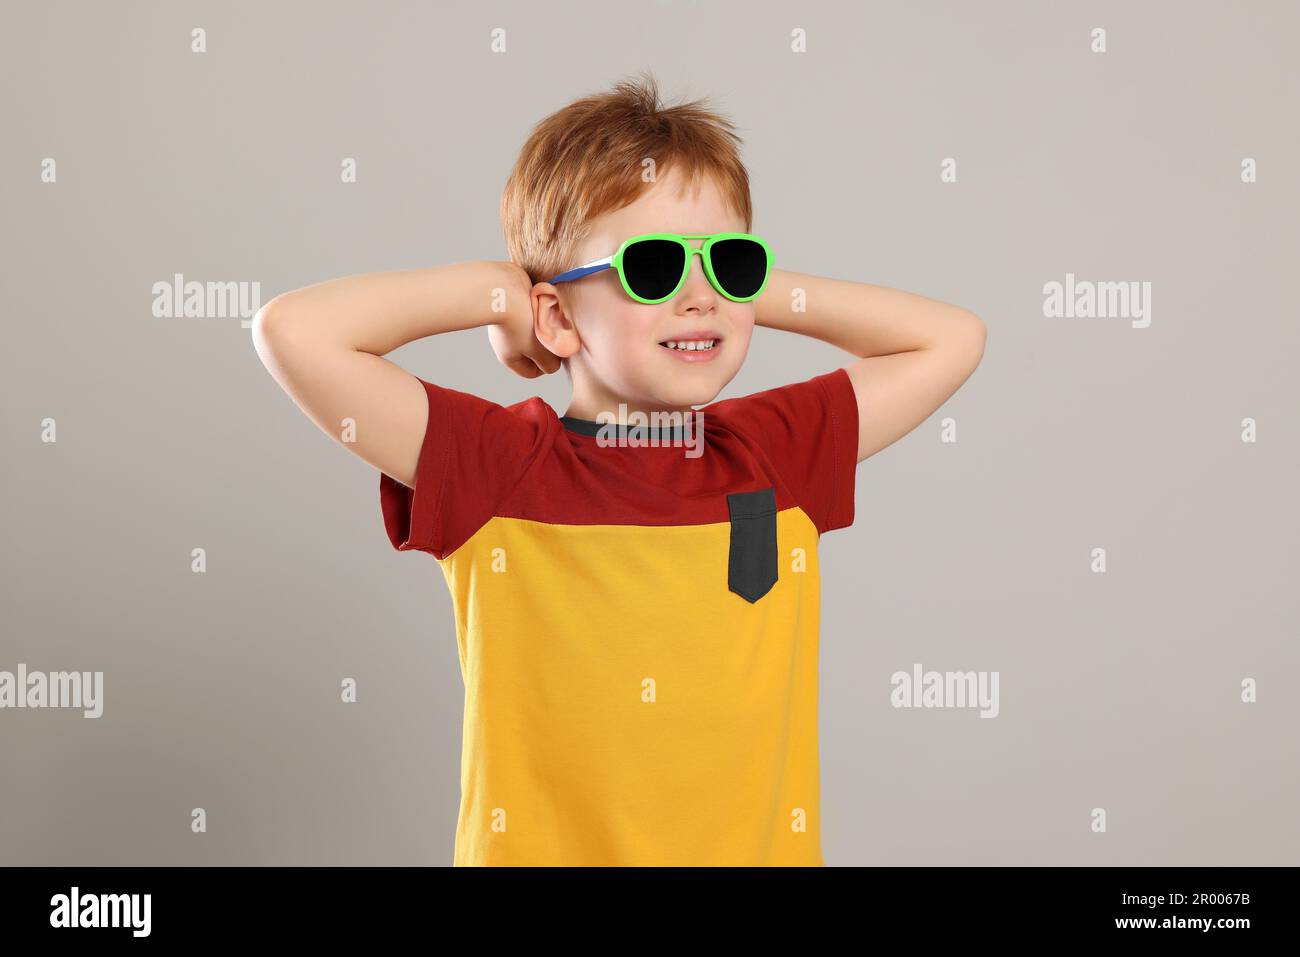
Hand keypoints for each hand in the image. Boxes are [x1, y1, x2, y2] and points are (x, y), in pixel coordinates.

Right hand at [488, 262, 562, 378]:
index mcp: (509, 357)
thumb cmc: (519, 320)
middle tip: (551, 333)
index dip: (546, 365)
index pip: (532, 372)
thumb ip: (548, 363)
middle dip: (545, 344)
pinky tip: (540, 306)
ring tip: (544, 318)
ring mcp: (508, 323)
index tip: (553, 351)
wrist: (504, 287)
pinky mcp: (513, 308)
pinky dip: (538, 312)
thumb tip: (553, 364)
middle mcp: (505, 343)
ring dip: (543, 327)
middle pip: (533, 351)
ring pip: (533, 332)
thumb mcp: (538, 349)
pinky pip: (531, 315)